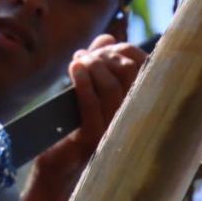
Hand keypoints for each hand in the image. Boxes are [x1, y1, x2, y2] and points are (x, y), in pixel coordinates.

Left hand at [36, 34, 146, 186]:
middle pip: (129, 72)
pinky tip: (74, 67)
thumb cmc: (74, 125)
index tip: (101, 48)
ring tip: (78, 61)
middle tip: (86, 56)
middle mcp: (133, 119)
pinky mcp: (93, 139)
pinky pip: (91, 104)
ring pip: (111, 87)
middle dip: (106, 56)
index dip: (124, 50)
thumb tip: (108, 37)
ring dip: (92, 66)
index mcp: (138, 105)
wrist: (56, 163)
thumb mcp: (89, 88)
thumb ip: (99, 62)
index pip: (145, 67)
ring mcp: (115, 131)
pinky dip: (82, 81)